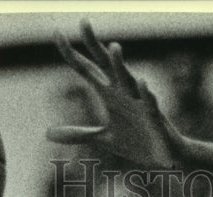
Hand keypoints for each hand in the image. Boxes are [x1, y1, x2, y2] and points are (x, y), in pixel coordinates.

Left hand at [46, 19, 182, 169]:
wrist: (165, 157)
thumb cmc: (137, 142)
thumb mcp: (104, 139)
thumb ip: (79, 133)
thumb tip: (47, 134)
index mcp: (110, 95)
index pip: (87, 70)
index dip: (72, 54)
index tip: (57, 33)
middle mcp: (124, 93)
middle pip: (106, 65)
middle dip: (95, 45)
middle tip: (83, 22)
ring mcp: (140, 104)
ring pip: (129, 80)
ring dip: (121, 65)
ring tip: (113, 46)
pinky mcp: (155, 119)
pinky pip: (150, 104)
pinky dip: (145, 94)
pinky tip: (141, 82)